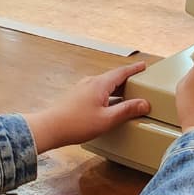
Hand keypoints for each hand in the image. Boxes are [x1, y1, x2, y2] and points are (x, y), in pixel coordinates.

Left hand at [24, 62, 151, 152]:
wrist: (49, 128)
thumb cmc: (75, 124)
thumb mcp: (107, 119)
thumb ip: (127, 110)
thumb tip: (144, 104)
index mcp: (99, 84)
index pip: (121, 72)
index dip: (134, 69)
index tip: (143, 66)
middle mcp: (90, 82)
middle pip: (113, 78)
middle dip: (127, 80)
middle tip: (139, 82)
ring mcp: (81, 89)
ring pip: (104, 86)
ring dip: (117, 89)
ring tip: (127, 96)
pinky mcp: (76, 97)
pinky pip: (96, 92)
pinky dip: (107, 95)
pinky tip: (108, 106)